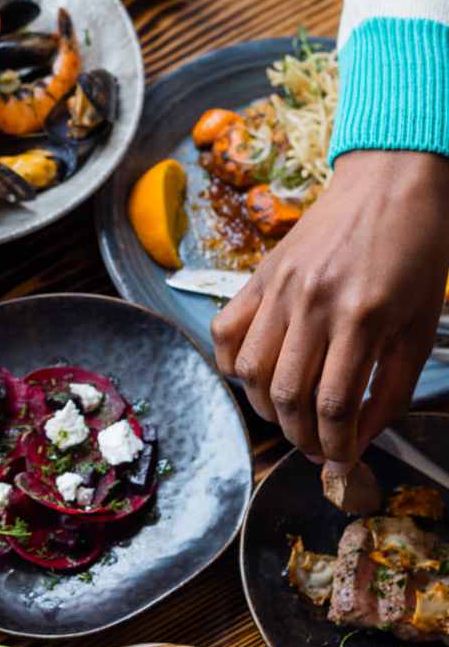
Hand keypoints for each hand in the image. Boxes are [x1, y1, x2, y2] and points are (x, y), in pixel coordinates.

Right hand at [211, 151, 448, 462]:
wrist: (390, 182)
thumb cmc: (416, 252)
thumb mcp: (421, 326)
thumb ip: (390, 389)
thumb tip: (358, 440)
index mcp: (362, 316)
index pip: (334, 405)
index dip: (335, 447)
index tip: (340, 464)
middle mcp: (312, 303)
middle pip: (287, 395)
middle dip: (300, 437)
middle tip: (316, 448)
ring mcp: (279, 288)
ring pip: (250, 371)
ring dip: (266, 408)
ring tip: (289, 415)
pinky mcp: (259, 276)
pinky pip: (226, 332)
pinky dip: (232, 365)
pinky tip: (255, 375)